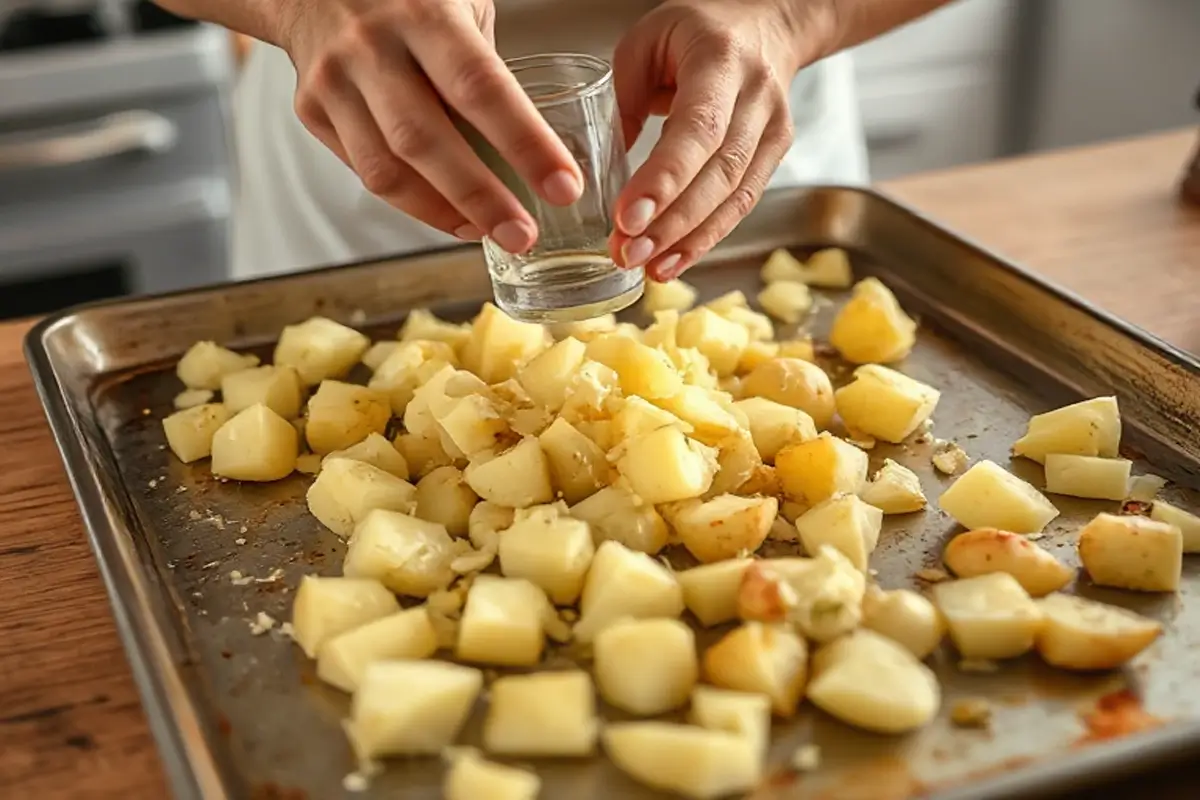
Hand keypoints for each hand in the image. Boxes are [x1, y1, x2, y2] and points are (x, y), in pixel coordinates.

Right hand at [278, 0, 583, 251]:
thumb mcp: (460, 3)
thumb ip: (484, 67)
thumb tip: (527, 143)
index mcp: (424, 13)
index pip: (481, 88)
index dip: (525, 144)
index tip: (562, 186)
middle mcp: (372, 47)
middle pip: (426, 141)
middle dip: (482, 199)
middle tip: (522, 236)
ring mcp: (335, 81)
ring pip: (387, 170)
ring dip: (443, 213)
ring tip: (488, 233)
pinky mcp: (311, 110)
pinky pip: (366, 172)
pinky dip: (411, 201)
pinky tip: (447, 213)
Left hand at [609, 0, 818, 280]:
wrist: (768, 26)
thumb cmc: (697, 32)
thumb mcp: (647, 42)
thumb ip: (622, 100)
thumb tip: (598, 168)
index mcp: (721, 61)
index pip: (698, 129)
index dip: (665, 179)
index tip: (628, 218)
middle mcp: (756, 98)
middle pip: (719, 174)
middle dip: (671, 223)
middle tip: (627, 253)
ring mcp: (773, 130)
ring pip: (734, 198)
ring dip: (686, 240)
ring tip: (645, 266)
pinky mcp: (775, 157)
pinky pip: (740, 207)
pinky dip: (704, 239)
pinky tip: (671, 262)